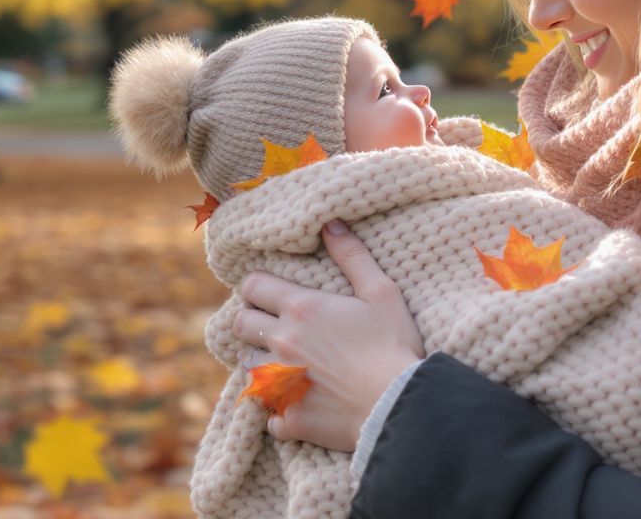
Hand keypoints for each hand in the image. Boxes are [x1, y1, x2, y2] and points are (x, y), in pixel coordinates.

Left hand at [233, 220, 424, 451]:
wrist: (399, 404)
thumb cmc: (393, 344)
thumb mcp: (381, 291)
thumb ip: (352, 255)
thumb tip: (329, 223)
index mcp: (301, 309)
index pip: (252, 287)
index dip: (257, 287)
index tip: (269, 293)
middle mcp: (282, 342)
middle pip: (241, 324)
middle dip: (251, 321)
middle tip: (272, 325)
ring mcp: (281, 383)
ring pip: (248, 368)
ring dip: (261, 364)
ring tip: (283, 365)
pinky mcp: (289, 418)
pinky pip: (268, 416)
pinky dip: (278, 411)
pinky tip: (296, 407)